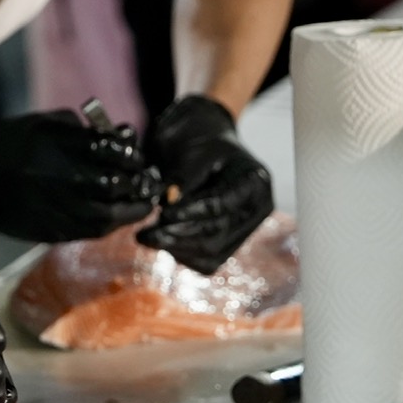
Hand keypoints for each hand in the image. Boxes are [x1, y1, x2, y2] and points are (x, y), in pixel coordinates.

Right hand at [0, 111, 161, 242]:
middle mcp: (58, 177)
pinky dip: (109, 225)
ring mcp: (54, 207)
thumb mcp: (48, 123)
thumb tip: (125, 138)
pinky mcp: (49, 230)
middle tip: (148, 184)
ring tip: (142, 205)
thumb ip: (87, 130)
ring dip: (130, 211)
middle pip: (113, 185)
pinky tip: (116, 218)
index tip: (140, 160)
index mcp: (58, 144)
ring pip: (107, 216)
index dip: (133, 158)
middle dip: (136, 185)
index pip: (111, 152)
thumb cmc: (15, 142)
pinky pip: (90, 232)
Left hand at [137, 96, 274, 274]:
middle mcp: (256, 210)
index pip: (222, 204)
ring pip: (211, 253)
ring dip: (176, 248)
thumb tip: (169, 204)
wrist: (205, 146)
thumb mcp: (193, 150)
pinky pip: (206, 261)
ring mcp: (244, 231)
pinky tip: (161, 241)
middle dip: (178, 235)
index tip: (164, 213)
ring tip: (148, 236)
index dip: (191, 212)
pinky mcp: (229, 244)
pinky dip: (181, 254)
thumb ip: (183, 177)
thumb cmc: (200, 142)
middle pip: (217, 233)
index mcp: (255, 182)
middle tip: (145, 233)